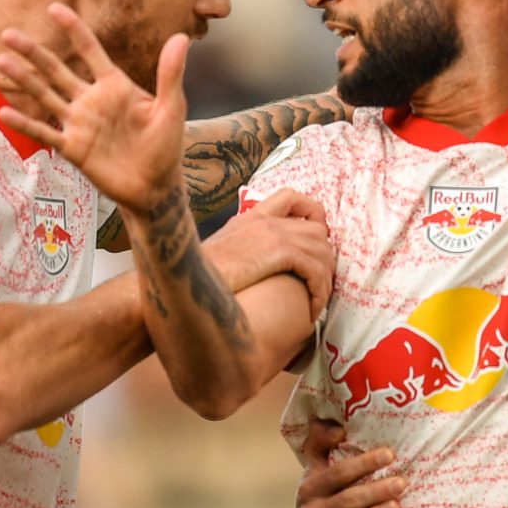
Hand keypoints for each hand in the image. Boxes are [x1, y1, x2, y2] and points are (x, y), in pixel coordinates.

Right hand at [0, 3, 186, 212]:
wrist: (156, 188)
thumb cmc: (166, 146)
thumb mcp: (171, 108)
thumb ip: (170, 74)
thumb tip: (182, 38)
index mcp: (114, 85)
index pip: (89, 50)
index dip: (73, 29)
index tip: (53, 8)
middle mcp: (91, 100)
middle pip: (57, 70)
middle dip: (33, 52)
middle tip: (8, 33)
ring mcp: (79, 123)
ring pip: (46, 96)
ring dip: (24, 80)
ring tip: (2, 61)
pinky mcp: (73, 148)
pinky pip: (45, 132)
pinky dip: (25, 123)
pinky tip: (3, 112)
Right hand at [204, 190, 335, 315]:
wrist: (183, 282)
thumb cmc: (193, 279)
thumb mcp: (217, 255)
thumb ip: (238, 252)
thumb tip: (248, 268)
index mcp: (249, 218)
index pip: (290, 197)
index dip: (312, 214)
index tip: (318, 238)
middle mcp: (263, 221)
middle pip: (316, 230)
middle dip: (325, 259)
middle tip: (320, 285)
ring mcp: (272, 233)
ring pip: (321, 252)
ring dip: (324, 281)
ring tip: (319, 303)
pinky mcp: (278, 251)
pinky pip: (315, 270)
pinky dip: (319, 291)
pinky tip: (313, 310)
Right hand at [296, 418, 402, 507]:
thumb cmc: (325, 491)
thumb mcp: (318, 464)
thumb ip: (322, 439)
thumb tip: (340, 429)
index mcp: (309, 485)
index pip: (338, 473)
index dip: (364, 463)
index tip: (390, 455)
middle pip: (346, 500)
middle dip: (376, 491)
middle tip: (402, 483)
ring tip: (397, 507)